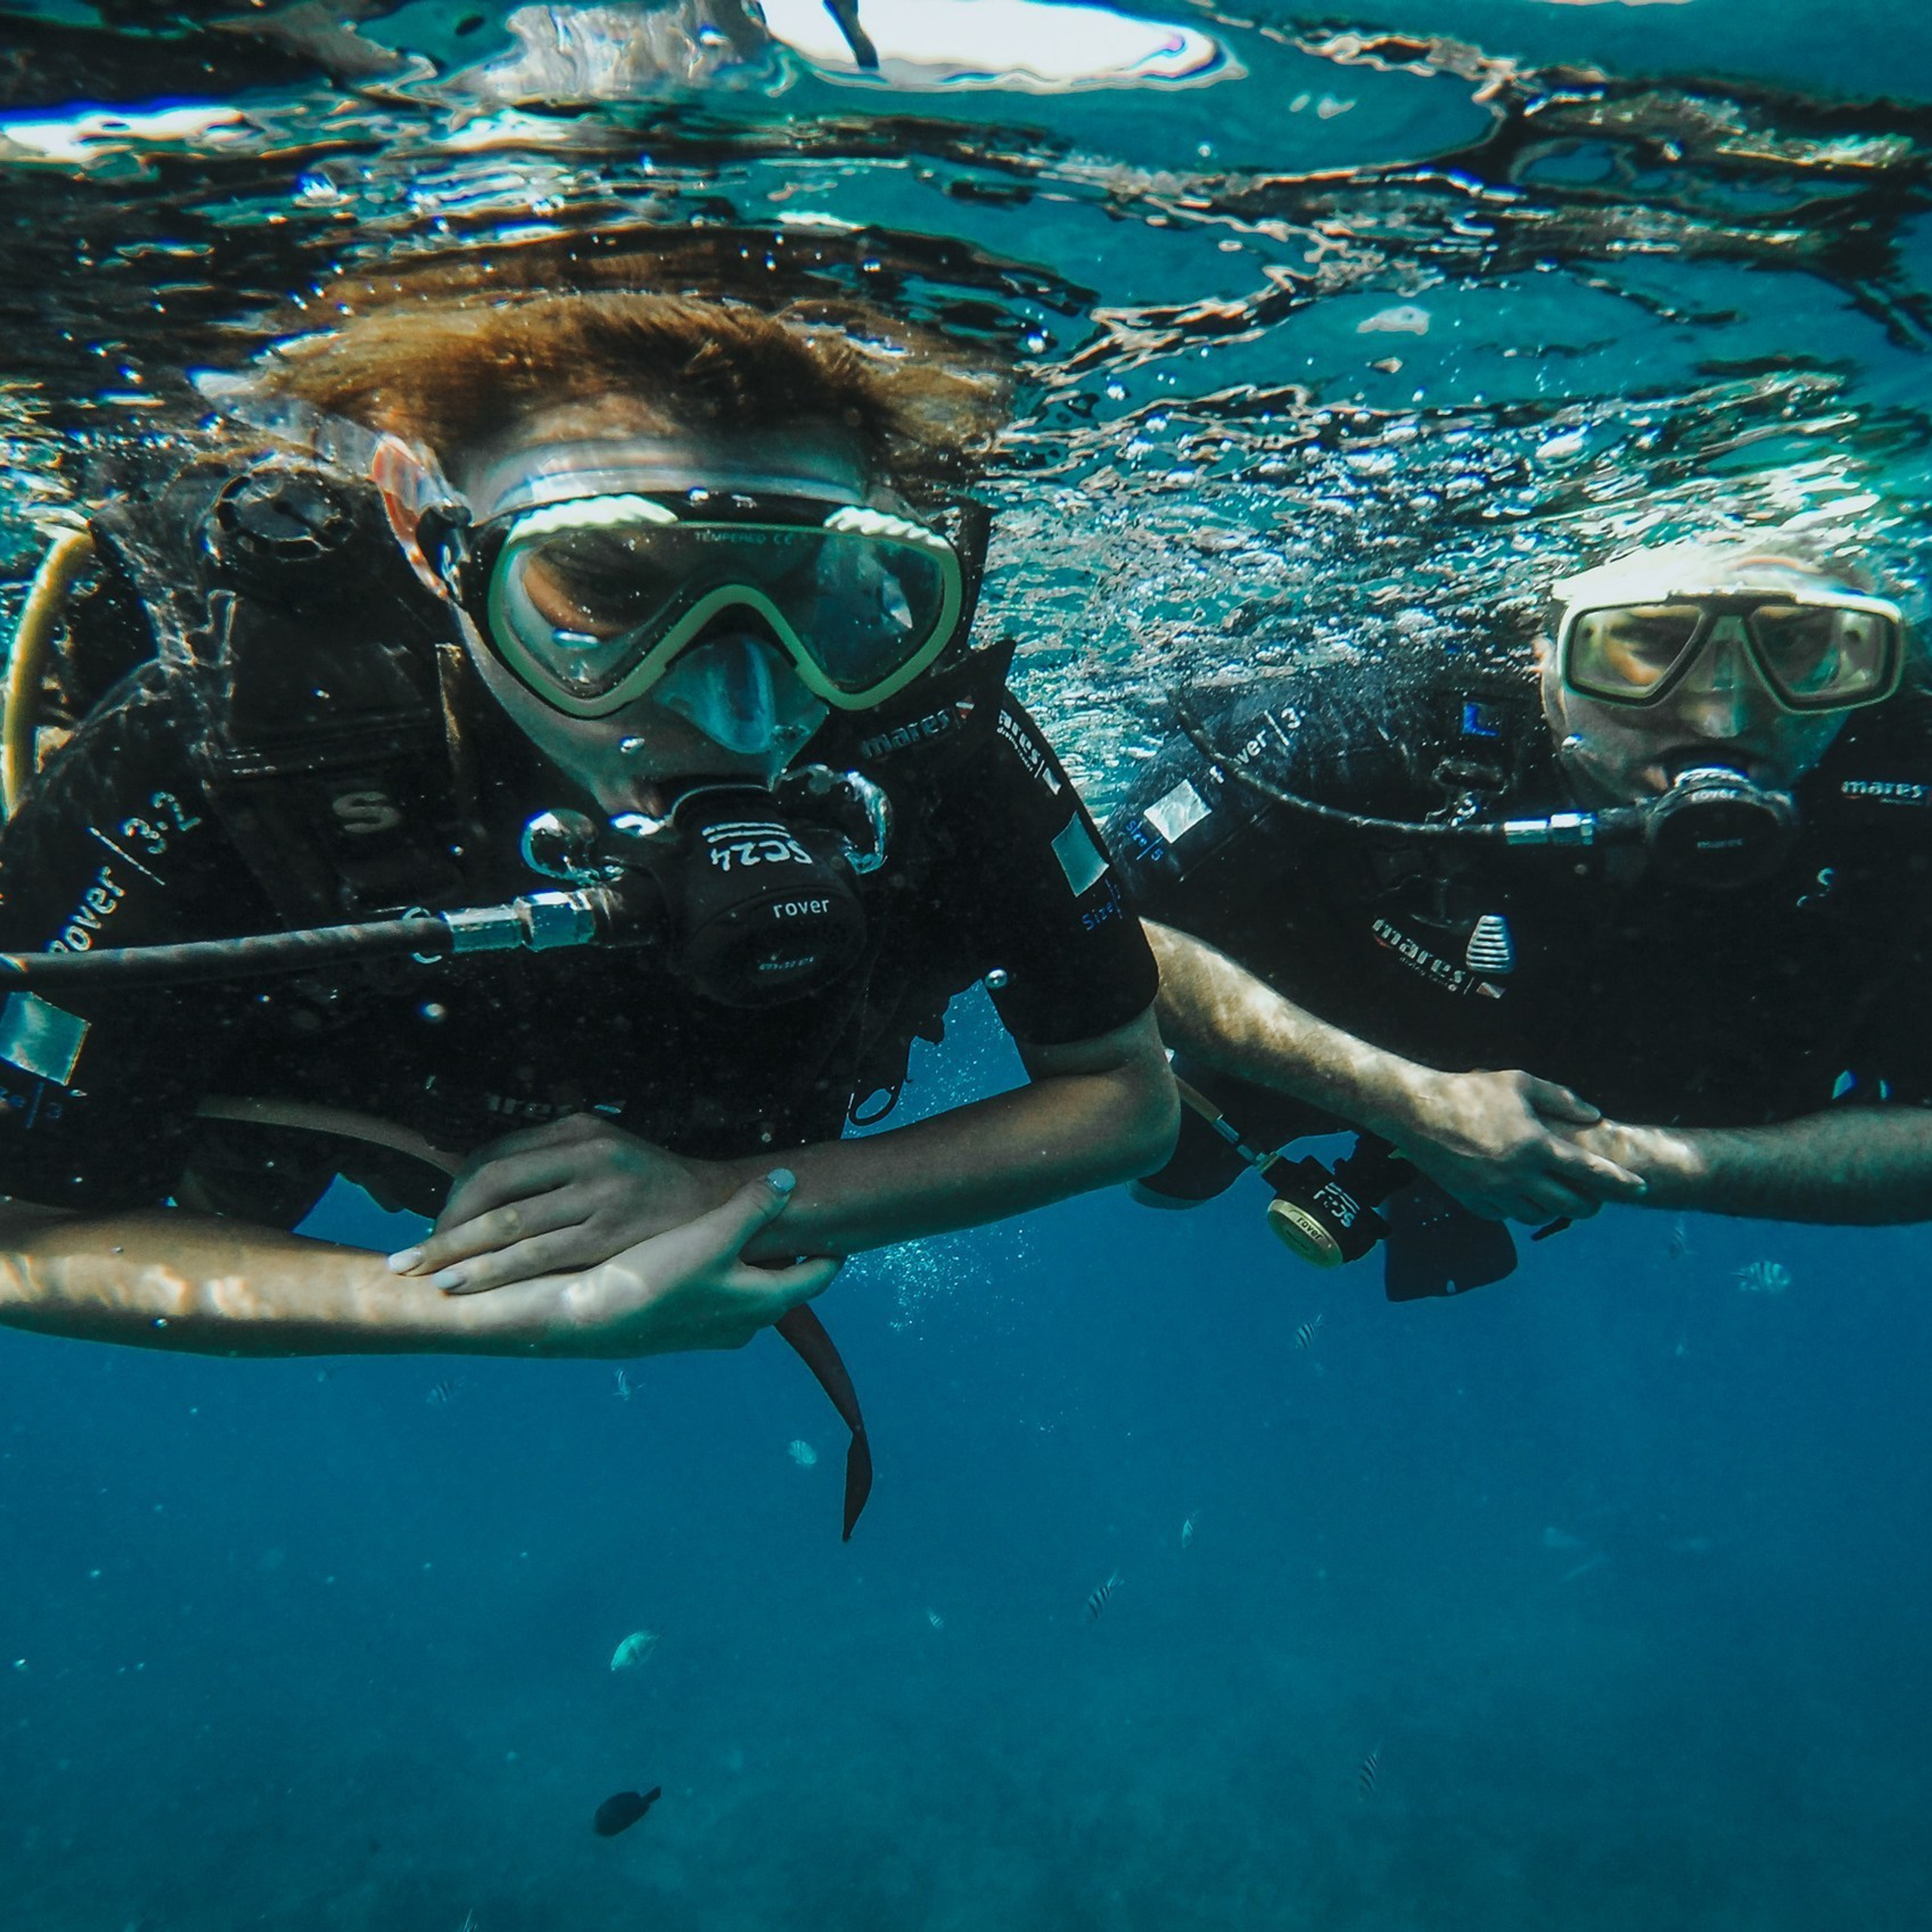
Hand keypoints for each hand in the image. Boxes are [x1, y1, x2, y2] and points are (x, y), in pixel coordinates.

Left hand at [390, 1113, 732, 1293]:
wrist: (718, 1204)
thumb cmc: (650, 1185)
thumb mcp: (605, 1150)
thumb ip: (553, 1161)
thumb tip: (480, 1184)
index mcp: (578, 1128)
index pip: (495, 1155)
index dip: (456, 1192)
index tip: (438, 1222)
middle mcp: (586, 1154)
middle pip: (491, 1184)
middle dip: (446, 1225)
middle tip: (413, 1256)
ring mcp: (598, 1194)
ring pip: (508, 1225)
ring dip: (457, 1254)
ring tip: (424, 1277)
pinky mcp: (609, 1234)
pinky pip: (536, 1255)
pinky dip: (494, 1272)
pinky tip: (467, 1285)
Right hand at [494, 1171, 840, 1357]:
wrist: (590, 1319)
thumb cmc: (658, 1277)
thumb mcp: (713, 1234)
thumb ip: (755, 1207)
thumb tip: (790, 1181)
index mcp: (764, 1303)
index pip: (817, 1276)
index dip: (830, 1250)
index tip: (840, 1228)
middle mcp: (746, 1323)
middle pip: (785, 1285)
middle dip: (793, 1255)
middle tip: (798, 1221)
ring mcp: (714, 1330)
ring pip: (751, 1292)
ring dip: (756, 1265)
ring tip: (754, 1232)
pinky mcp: (684, 1327)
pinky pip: (720, 1297)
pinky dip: (725, 1275)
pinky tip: (703, 1253)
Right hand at [1384, 1067, 1647, 1222]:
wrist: (1417, 1112)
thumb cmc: (1470, 1091)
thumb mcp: (1520, 1083)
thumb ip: (1561, 1099)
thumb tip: (1594, 1115)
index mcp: (1535, 1145)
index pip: (1590, 1171)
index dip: (1620, 1182)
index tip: (1641, 1188)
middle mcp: (1518, 1175)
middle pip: (1569, 1205)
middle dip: (1590, 1205)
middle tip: (1595, 1199)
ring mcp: (1494, 1192)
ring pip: (1538, 1215)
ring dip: (1554, 1209)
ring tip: (1557, 1195)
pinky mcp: (1472, 1201)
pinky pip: (1506, 1215)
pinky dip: (1518, 1209)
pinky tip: (1519, 1195)